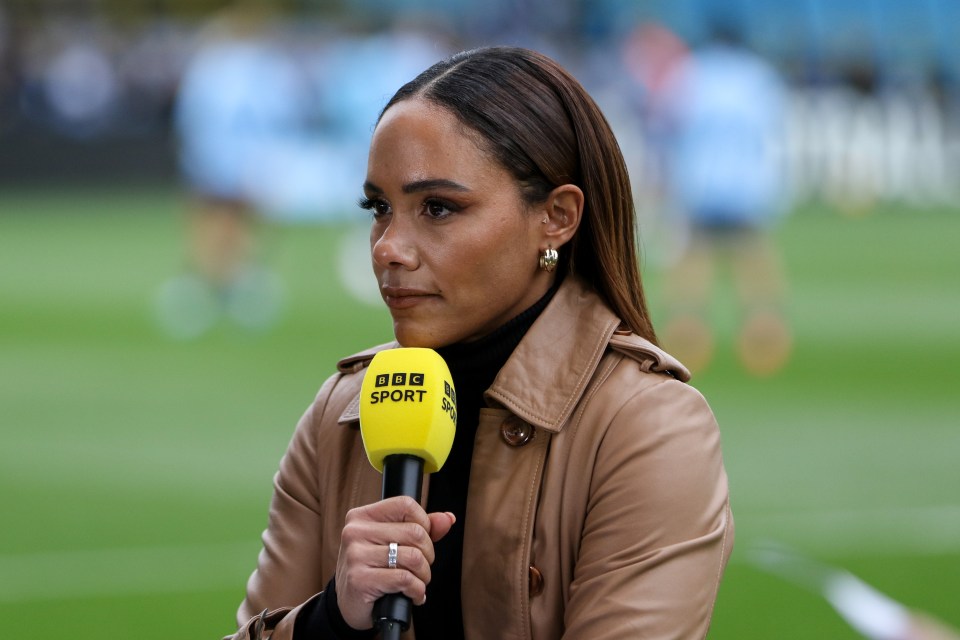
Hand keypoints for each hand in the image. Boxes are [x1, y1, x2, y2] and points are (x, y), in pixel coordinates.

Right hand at [334, 496, 455, 629]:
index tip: (421, 541)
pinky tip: (412, 595)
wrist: (349, 604)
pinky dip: (417, 590)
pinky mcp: (359, 580)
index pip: (405, 504)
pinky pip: (405, 579)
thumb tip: (448, 518)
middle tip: (420, 568)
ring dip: (423, 575)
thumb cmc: (374, 570)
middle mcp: (355, 532)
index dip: (424, 523)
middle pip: (415, 532)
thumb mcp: (393, 543)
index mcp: (362, 516)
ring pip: (413, 557)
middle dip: (427, 555)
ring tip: (417, 582)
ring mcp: (355, 555)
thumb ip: (421, 528)